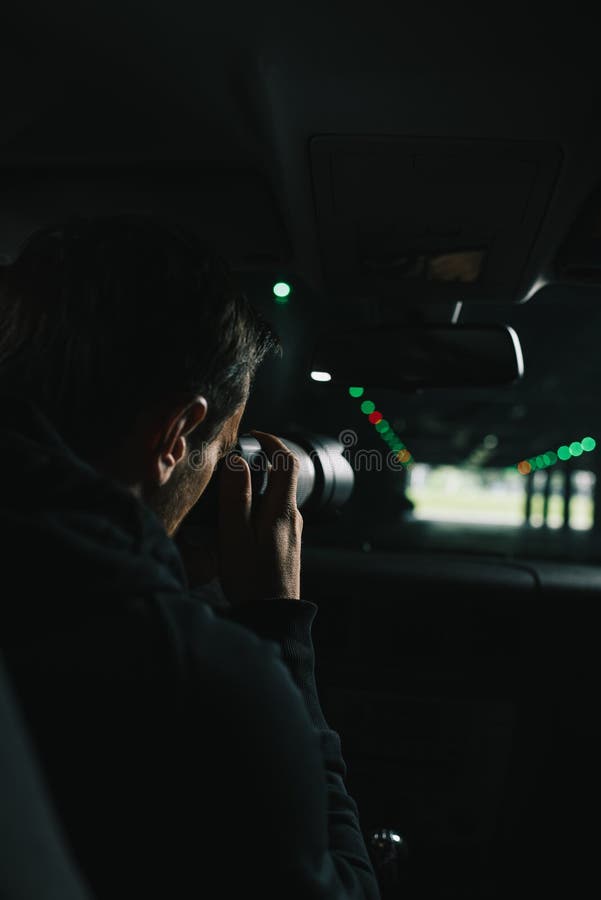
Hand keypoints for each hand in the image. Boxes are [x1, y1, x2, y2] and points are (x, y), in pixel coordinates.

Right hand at [217, 430, 302, 604]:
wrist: (272, 616)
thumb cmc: (252, 579)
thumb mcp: (236, 537)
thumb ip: (237, 498)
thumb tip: (238, 462)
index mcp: (282, 511)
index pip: (287, 462)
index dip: (271, 442)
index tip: (252, 437)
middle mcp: (293, 517)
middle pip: (284, 476)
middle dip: (262, 461)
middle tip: (234, 461)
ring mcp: (292, 531)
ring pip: (278, 496)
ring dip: (259, 484)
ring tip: (231, 490)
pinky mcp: (286, 544)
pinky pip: (274, 513)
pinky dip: (259, 504)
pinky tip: (239, 519)